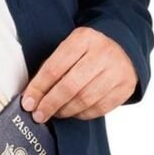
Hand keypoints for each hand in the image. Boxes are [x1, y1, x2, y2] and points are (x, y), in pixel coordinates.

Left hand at [21, 26, 138, 121]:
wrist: (122, 47)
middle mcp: (102, 53)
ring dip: (65, 111)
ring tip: (55, 112)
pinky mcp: (125, 87)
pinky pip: (99, 108)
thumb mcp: (67, 50)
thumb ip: (49, 70)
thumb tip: (31, 98)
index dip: (38, 89)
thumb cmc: (86, 52)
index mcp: (82, 39)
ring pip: (84, 100)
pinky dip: (82, 114)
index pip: (54, 69)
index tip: (28, 103)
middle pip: (69, 87)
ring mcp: (117, 71)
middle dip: (50, 104)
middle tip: (39, 115)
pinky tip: (73, 111)